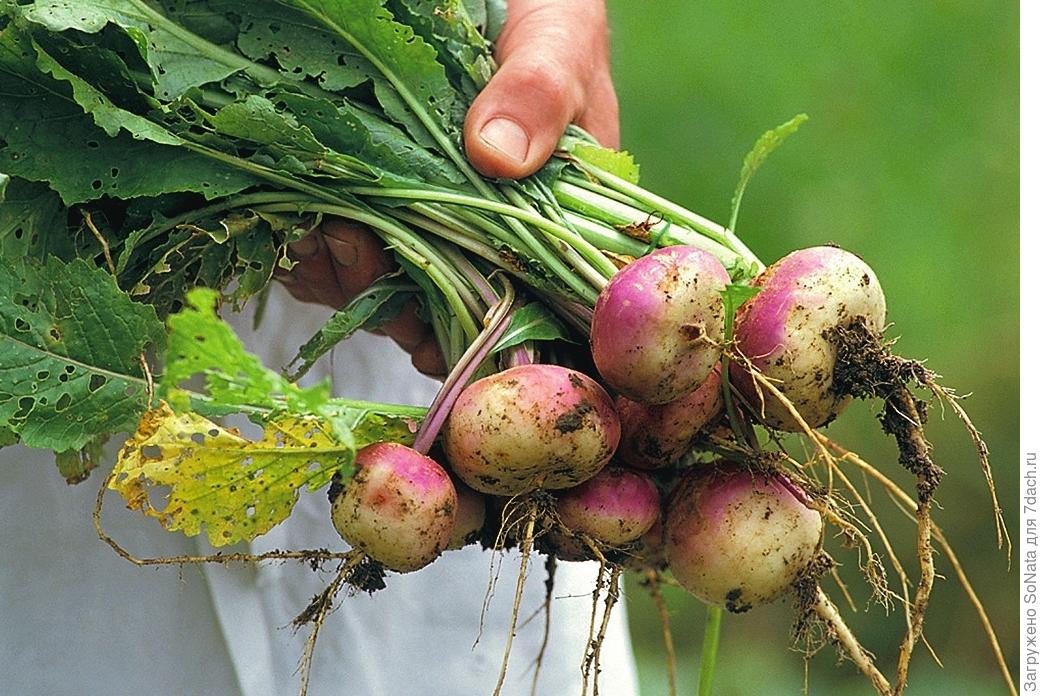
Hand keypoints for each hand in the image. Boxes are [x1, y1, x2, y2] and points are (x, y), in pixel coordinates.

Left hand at [279, 1, 617, 372]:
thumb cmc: (546, 7)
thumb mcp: (557, 38)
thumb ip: (541, 89)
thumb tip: (500, 157)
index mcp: (552, 210)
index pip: (530, 299)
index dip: (482, 330)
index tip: (434, 332)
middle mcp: (493, 225)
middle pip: (450, 303)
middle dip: (398, 302)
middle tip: (356, 250)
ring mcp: (433, 212)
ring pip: (393, 286)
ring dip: (350, 278)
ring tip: (322, 236)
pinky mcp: (378, 194)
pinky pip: (348, 251)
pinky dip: (318, 255)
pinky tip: (299, 230)